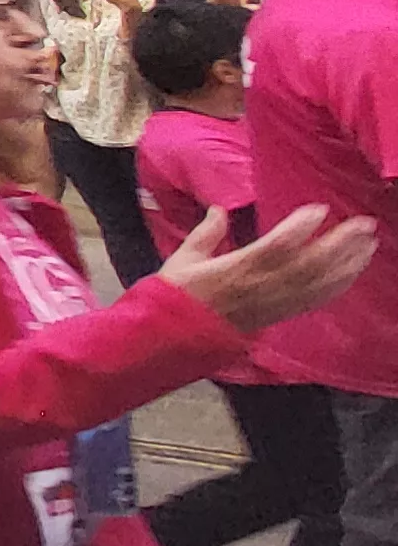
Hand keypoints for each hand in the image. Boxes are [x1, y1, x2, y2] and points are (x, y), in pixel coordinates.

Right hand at [160, 203, 376, 331]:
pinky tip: (353, 271)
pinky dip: (338, 285)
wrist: (176, 336)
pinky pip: (315, 300)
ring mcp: (274, 303)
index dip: (299, 229)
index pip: (275, 247)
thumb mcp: (183, 259)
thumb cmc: (177, 295)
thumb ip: (206, 233)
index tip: (320, 209)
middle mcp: (261, 287)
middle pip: (308, 264)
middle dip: (339, 244)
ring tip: (369, 244)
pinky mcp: (281, 314)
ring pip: (318, 282)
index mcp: (235, 270)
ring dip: (347, 263)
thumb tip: (219, 209)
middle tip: (364, 224)